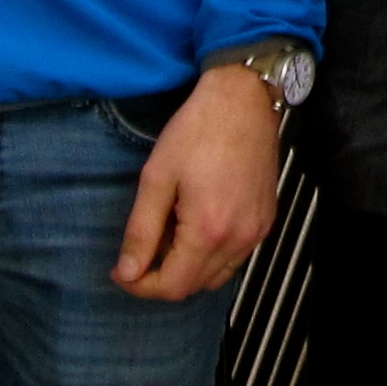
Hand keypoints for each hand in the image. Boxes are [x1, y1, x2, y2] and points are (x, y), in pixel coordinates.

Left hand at [112, 67, 281, 298]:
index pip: (172, 286)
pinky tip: (195, 227)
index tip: (120, 270)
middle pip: (194, 286)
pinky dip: (211, 257)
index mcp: (208, 230)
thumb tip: (127, 273)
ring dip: (187, 269)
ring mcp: (257, 231)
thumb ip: (141, 231)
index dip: (140, 286)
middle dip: (160, 278)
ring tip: (168, 237)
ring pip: (217, 276)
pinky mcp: (266, 220)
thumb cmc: (198, 130)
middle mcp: (238, 238)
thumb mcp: (157, 177)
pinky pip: (235, 257)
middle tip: (139, 252)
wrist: (244, 99)